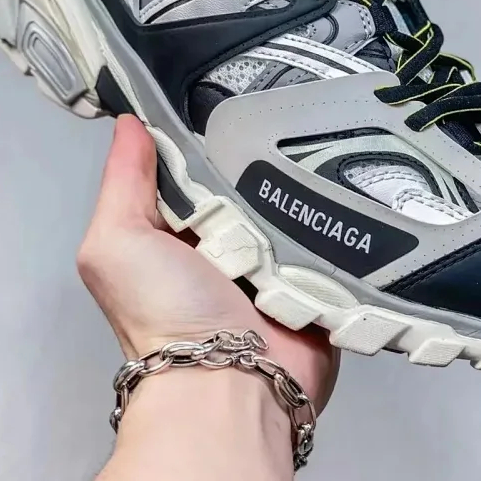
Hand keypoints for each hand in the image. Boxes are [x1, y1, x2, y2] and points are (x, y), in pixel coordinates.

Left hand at [77, 115, 338, 411]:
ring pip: (299, 204)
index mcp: (179, 232)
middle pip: (254, 181)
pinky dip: (344, 217)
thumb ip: (122, 183)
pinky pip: (336, 237)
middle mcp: (228, 245)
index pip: (199, 166)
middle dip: (270, 152)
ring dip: (311, 183)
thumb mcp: (118, 243)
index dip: (211, 131)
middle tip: (297, 105)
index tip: (235, 88)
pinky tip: (362, 179)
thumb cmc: (164, 314)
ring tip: (338, 135)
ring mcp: (278, 265)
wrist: (230, 392)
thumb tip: (128, 122)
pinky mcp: (321, 283)